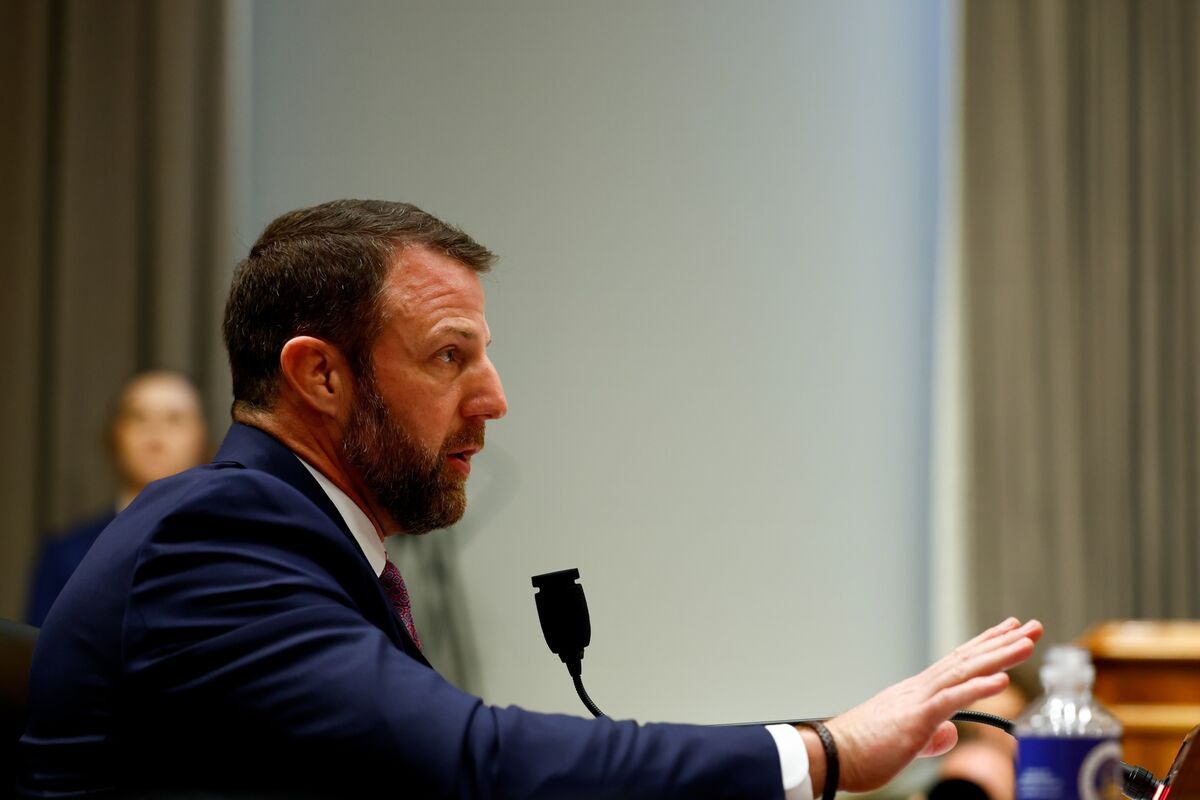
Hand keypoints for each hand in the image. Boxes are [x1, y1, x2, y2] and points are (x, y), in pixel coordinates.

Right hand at [817, 617, 1041, 792]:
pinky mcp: (915, 718)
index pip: (958, 664)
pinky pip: (951, 700)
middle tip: (1032, 627)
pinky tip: (1002, 679)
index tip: (1010, 631)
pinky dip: (978, 687)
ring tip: (1027, 643)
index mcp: (917, 693)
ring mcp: (918, 700)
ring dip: (998, 656)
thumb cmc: (862, 750)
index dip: (986, 646)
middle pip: (967, 659)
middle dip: (1002, 642)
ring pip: (964, 671)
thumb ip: (930, 736)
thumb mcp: (906, 743)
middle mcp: (920, 688)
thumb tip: (950, 734)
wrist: (830, 754)